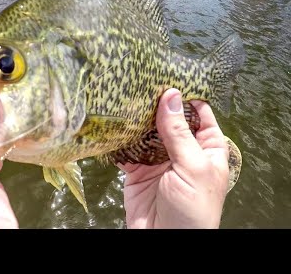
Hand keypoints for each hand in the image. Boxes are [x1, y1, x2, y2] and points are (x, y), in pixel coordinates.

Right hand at [119, 88, 228, 228]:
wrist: (164, 242)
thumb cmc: (193, 210)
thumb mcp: (192, 167)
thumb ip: (179, 132)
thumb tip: (171, 95)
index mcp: (206, 149)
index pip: (198, 114)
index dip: (184, 96)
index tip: (166, 77)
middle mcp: (182, 151)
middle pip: (168, 119)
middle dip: (154, 104)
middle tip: (137, 83)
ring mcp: (158, 160)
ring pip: (146, 132)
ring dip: (135, 120)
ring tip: (122, 99)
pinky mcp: (137, 171)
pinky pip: (127, 150)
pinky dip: (119, 140)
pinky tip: (112, 125)